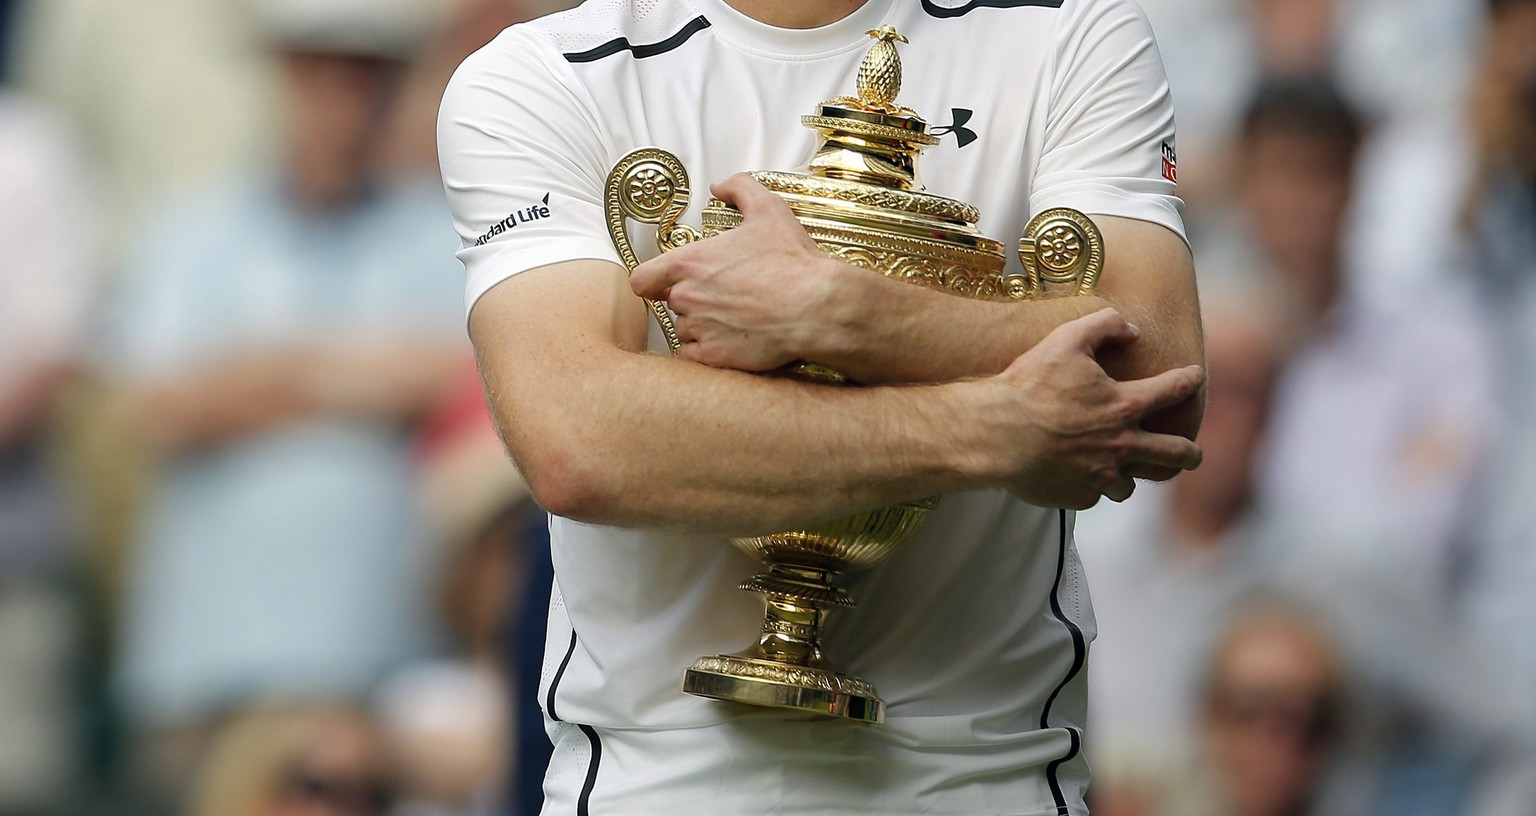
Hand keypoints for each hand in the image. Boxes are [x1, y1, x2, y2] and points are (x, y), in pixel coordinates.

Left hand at [630, 174, 841, 370]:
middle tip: (721, 296)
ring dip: (701, 326)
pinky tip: (733, 338)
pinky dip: (710, 350)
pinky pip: (696, 356)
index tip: (664, 283)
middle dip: (691, 300)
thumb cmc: (792, 262)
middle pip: (670, 303)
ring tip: (733, 317)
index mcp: (689, 263)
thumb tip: (722, 185)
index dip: (652, 281)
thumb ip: (739, 189)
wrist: (816, 308)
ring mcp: (699, 329)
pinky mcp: (714, 356)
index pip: (642, 279)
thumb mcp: (768, 210)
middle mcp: (686, 297)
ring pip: (685, 330)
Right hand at [967, 308, 1203, 508]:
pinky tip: (1074, 477)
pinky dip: (1087, 487)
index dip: (1189, 380)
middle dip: (1190, 453)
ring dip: (1129, 476)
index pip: (1173, 390)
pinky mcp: (1078, 496)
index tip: (1195, 378)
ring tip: (1123, 472)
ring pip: (1130, 485)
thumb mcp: (1066, 339)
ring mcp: (1101, 476)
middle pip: (1174, 453)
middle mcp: (1122, 444)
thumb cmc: (1029, 385)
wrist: (995, 434)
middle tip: (1194, 454)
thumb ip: (1105, 325)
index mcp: (1125, 405)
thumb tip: (1133, 330)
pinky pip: (1092, 496)